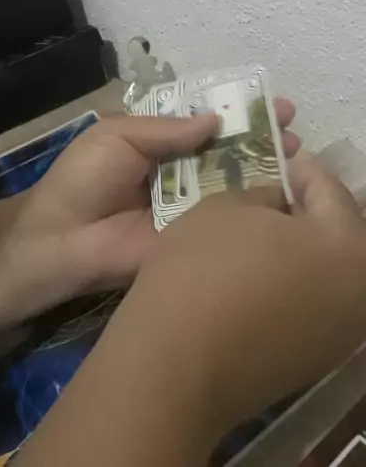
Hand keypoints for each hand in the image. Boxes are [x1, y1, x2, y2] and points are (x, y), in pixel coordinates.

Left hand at [4, 99, 298, 317]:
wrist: (63, 240)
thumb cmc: (84, 179)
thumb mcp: (119, 135)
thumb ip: (167, 128)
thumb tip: (216, 118)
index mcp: (156, 143)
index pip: (201, 122)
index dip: (232, 111)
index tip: (266, 100)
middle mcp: (177, 172)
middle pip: (224, 150)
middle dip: (257, 136)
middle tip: (290, 125)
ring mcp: (189, 206)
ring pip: (232, 182)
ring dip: (263, 166)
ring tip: (296, 151)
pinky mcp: (194, 237)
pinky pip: (227, 219)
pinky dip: (253, 205)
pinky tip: (283, 191)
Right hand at [126, 153, 365, 441]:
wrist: (176, 366)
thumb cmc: (203, 270)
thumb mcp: (228, 206)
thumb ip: (264, 194)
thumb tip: (277, 201)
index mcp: (350, 246)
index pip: (329, 187)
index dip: (295, 167)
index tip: (271, 156)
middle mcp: (361, 291)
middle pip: (336, 232)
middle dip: (304, 208)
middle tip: (266, 193)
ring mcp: (341, 332)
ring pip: (325, 271)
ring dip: (298, 249)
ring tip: (256, 234)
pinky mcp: (315, 360)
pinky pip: (311, 304)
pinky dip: (291, 284)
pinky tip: (253, 277)